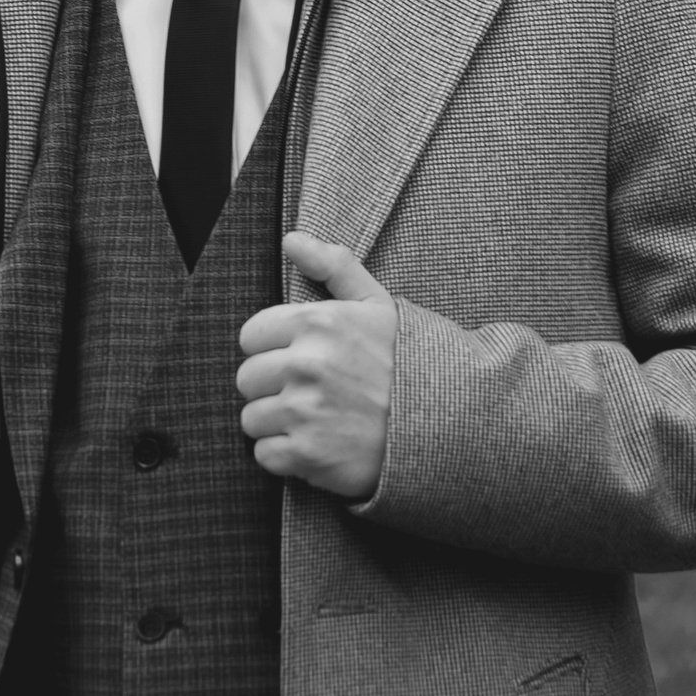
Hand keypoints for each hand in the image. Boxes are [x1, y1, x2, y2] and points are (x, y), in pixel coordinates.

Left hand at [237, 233, 397, 498]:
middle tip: (312, 394)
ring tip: (318, 420)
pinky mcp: (308, 453)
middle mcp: (307, 364)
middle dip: (274, 387)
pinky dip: (286, 456)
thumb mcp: (378, 304)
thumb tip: (291, 240)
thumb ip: (333, 266)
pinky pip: (265, 454)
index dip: (274, 349)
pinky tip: (317, 445)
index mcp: (318, 322)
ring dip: (279, 424)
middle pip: (248, 379)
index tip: (300, 360)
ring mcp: (306, 410)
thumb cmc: (409, 362)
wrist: (448, 423)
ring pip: (252, 418)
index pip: (252, 336)